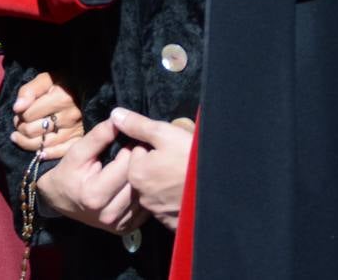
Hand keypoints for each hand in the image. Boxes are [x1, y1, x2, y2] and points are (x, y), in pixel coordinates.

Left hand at [10, 71, 83, 159]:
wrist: (87, 88)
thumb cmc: (63, 82)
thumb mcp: (45, 79)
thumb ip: (29, 91)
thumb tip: (17, 108)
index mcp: (61, 98)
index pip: (28, 114)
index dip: (19, 114)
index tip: (19, 112)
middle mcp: (70, 116)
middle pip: (33, 131)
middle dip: (21, 128)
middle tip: (20, 124)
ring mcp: (76, 130)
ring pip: (43, 145)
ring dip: (27, 142)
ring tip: (21, 136)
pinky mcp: (80, 140)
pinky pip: (59, 153)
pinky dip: (46, 154)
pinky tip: (38, 151)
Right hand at [35, 118, 148, 235]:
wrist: (60, 200)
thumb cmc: (68, 173)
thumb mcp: (77, 151)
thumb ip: (98, 136)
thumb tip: (119, 120)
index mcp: (94, 195)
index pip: (125, 167)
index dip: (132, 150)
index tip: (133, 140)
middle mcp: (108, 214)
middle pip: (137, 183)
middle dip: (142, 163)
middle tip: (143, 150)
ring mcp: (118, 225)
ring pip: (144, 196)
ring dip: (146, 179)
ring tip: (144, 165)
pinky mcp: (125, 229)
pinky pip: (144, 209)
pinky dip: (144, 195)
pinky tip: (140, 183)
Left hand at [112, 107, 193, 230]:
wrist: (222, 189)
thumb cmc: (192, 158)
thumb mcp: (164, 133)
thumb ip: (138, 125)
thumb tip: (115, 114)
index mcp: (136, 173)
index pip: (137, 153)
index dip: (152, 146)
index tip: (168, 147)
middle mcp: (142, 196)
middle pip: (145, 172)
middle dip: (157, 165)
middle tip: (179, 160)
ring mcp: (158, 212)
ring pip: (157, 190)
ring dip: (166, 183)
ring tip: (184, 175)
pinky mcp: (173, 223)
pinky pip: (169, 208)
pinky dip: (175, 200)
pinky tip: (187, 192)